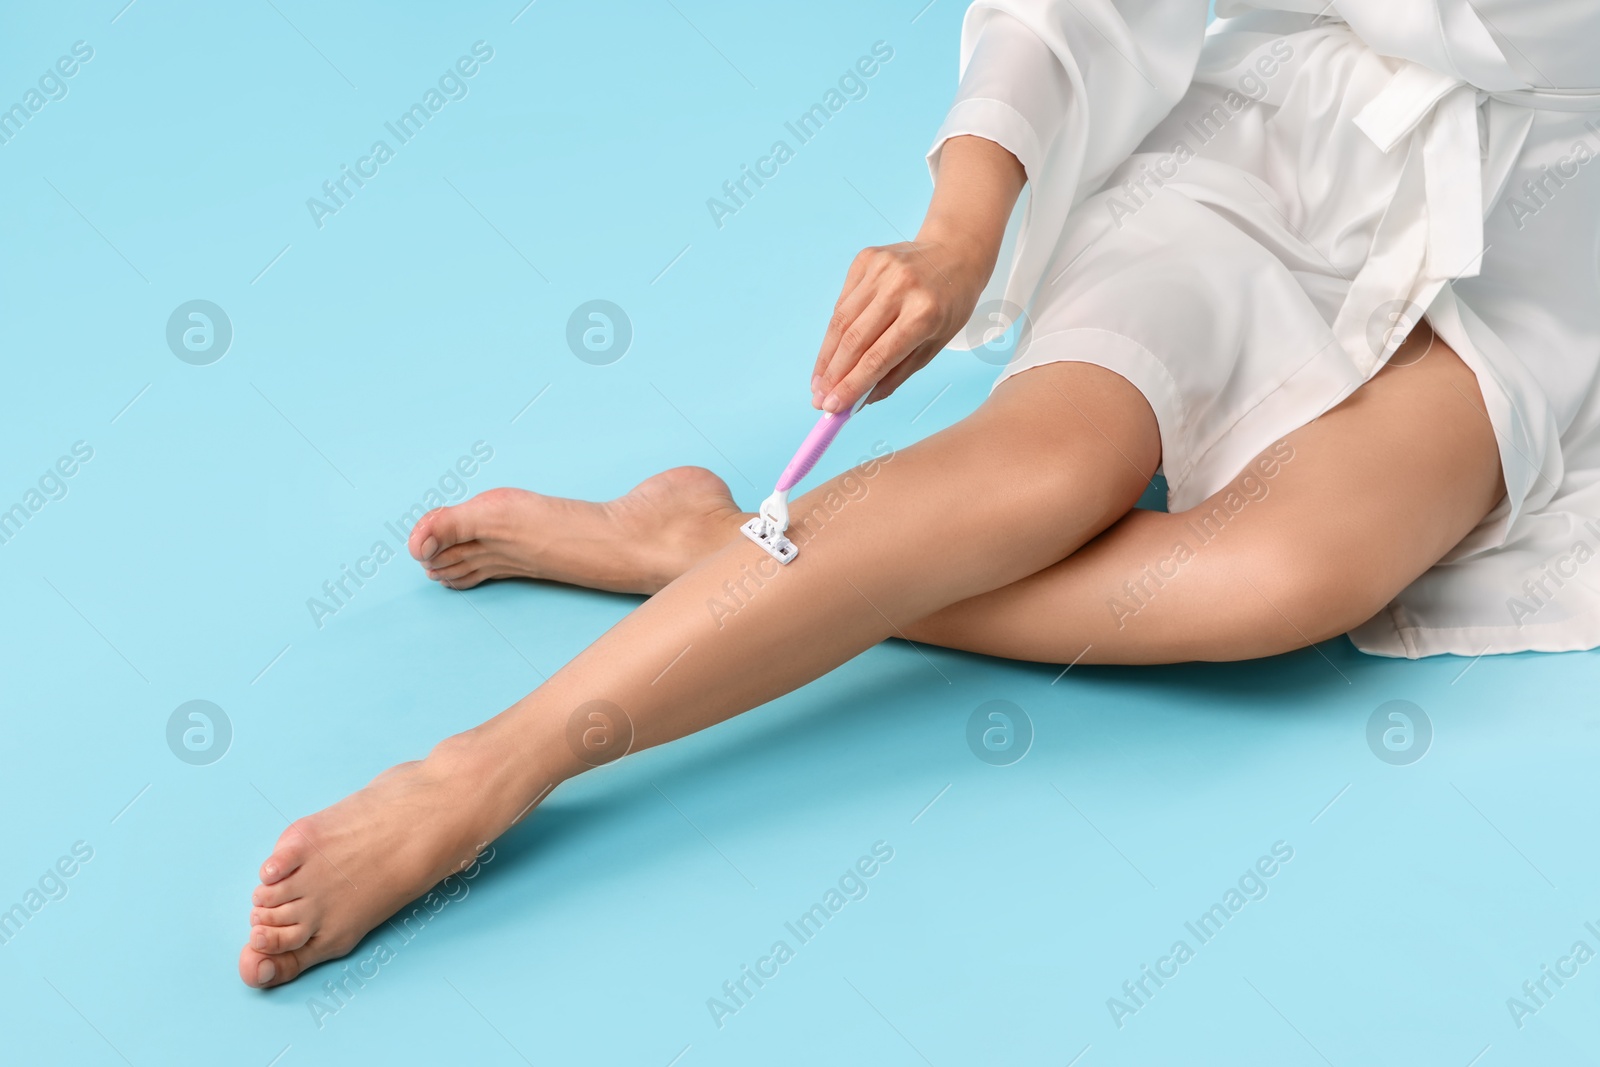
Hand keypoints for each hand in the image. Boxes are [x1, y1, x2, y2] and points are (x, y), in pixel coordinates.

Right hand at [809, 135, 1025, 412]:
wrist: (955, 250)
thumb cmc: (950, 303)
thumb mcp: (935, 343)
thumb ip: (898, 373)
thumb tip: (862, 400)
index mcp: (924, 313)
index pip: (878, 357)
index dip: (851, 385)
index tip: (832, 407)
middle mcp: (900, 288)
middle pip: (854, 340)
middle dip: (833, 375)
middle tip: (819, 400)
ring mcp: (880, 270)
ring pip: (841, 321)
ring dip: (827, 357)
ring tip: (818, 383)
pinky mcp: (866, 259)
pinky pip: (843, 302)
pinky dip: (834, 331)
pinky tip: (829, 353)